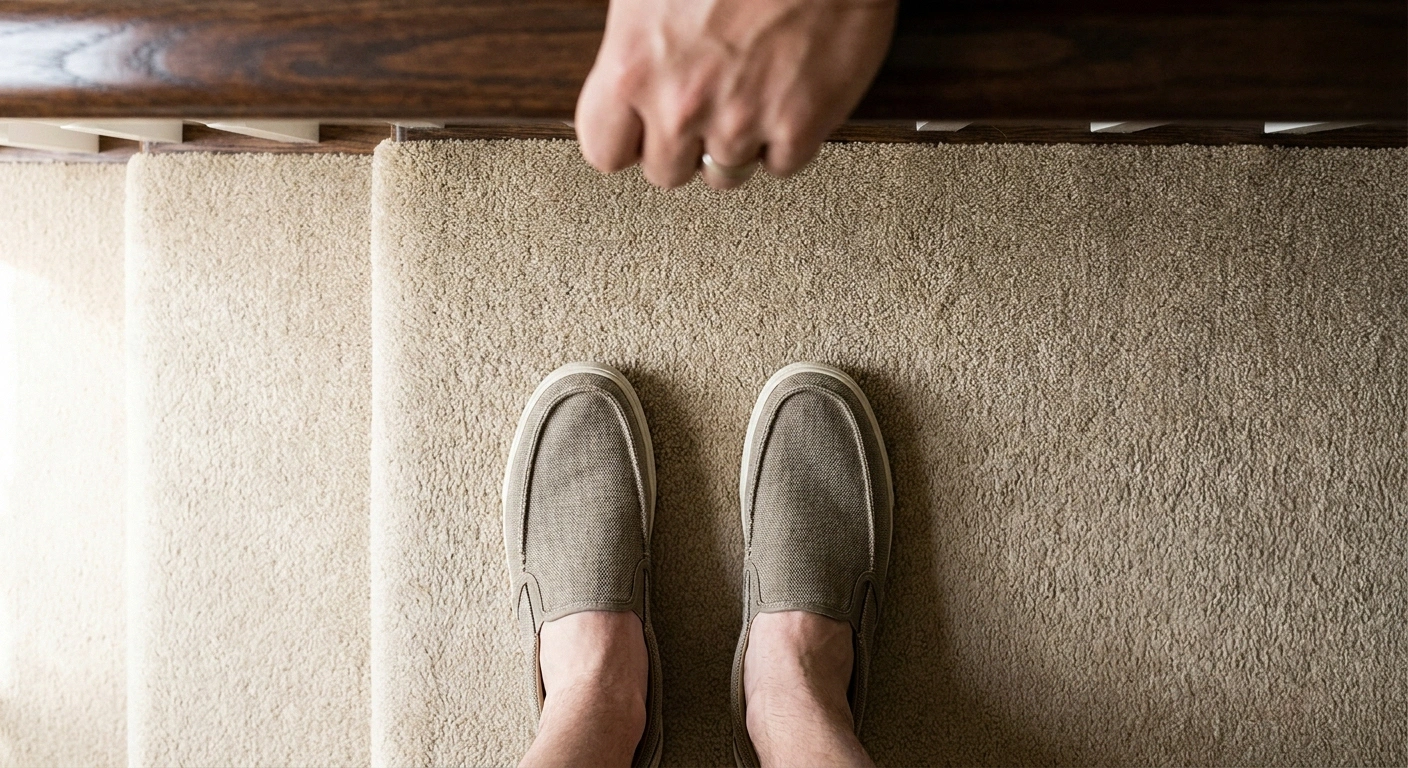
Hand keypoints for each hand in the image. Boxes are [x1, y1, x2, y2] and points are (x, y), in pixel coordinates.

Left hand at [574, 0, 898, 189]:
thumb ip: (635, 45)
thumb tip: (628, 79)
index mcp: (633, 66)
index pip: (604, 150)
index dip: (628, 140)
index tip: (643, 129)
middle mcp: (681, 103)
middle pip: (666, 173)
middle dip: (683, 145)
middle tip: (703, 106)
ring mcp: (742, 119)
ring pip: (725, 174)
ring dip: (736, 144)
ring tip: (748, 96)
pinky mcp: (800, 125)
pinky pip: (781, 165)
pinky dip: (785, 141)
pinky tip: (785, 99)